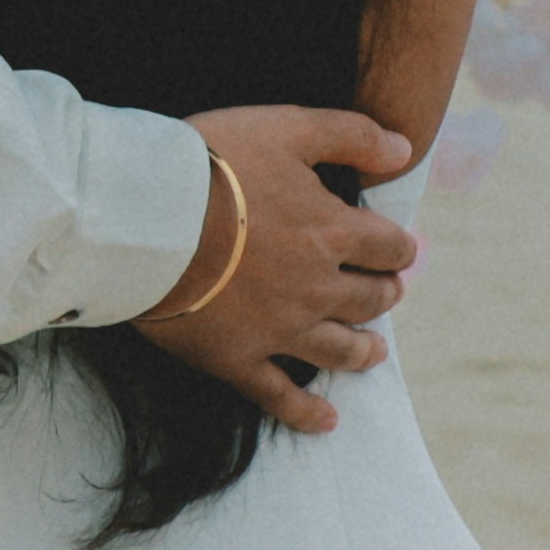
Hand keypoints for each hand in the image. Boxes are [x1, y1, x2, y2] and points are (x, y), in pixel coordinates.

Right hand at [131, 99, 422, 428]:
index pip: (389, 246)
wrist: (145, 217)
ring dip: (363, 351)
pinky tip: (327, 422)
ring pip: (339, 350)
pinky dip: (307, 413)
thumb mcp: (286, 127)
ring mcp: (279, 330)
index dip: (399, 246)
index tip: (399, 248)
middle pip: (370, 299)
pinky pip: (280, 397)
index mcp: (332, 232)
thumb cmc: (213, 164)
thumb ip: (351, 135)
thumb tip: (405, 150)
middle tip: (387, 291)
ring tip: (374, 353)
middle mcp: (317, 288)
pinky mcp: (237, 359)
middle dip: (385, 293)